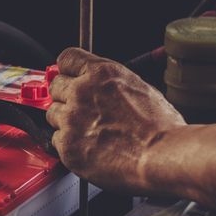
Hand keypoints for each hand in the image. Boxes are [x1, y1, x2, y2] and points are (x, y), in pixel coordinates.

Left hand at [46, 48, 185, 193]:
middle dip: (66, 96)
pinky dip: (69, 144)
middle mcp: (81, 92)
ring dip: (66, 121)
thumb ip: (110, 83)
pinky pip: (56, 140)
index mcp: (101, 73)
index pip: (66, 59)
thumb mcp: (139, 87)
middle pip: (56, 86)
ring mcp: (71, 119)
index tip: (69, 77)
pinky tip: (89, 147)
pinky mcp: (66, 145)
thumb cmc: (161, 128)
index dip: (68, 70)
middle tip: (83, 110)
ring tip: (90, 132)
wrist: (162, 157)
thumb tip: (100, 85)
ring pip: (53, 114)